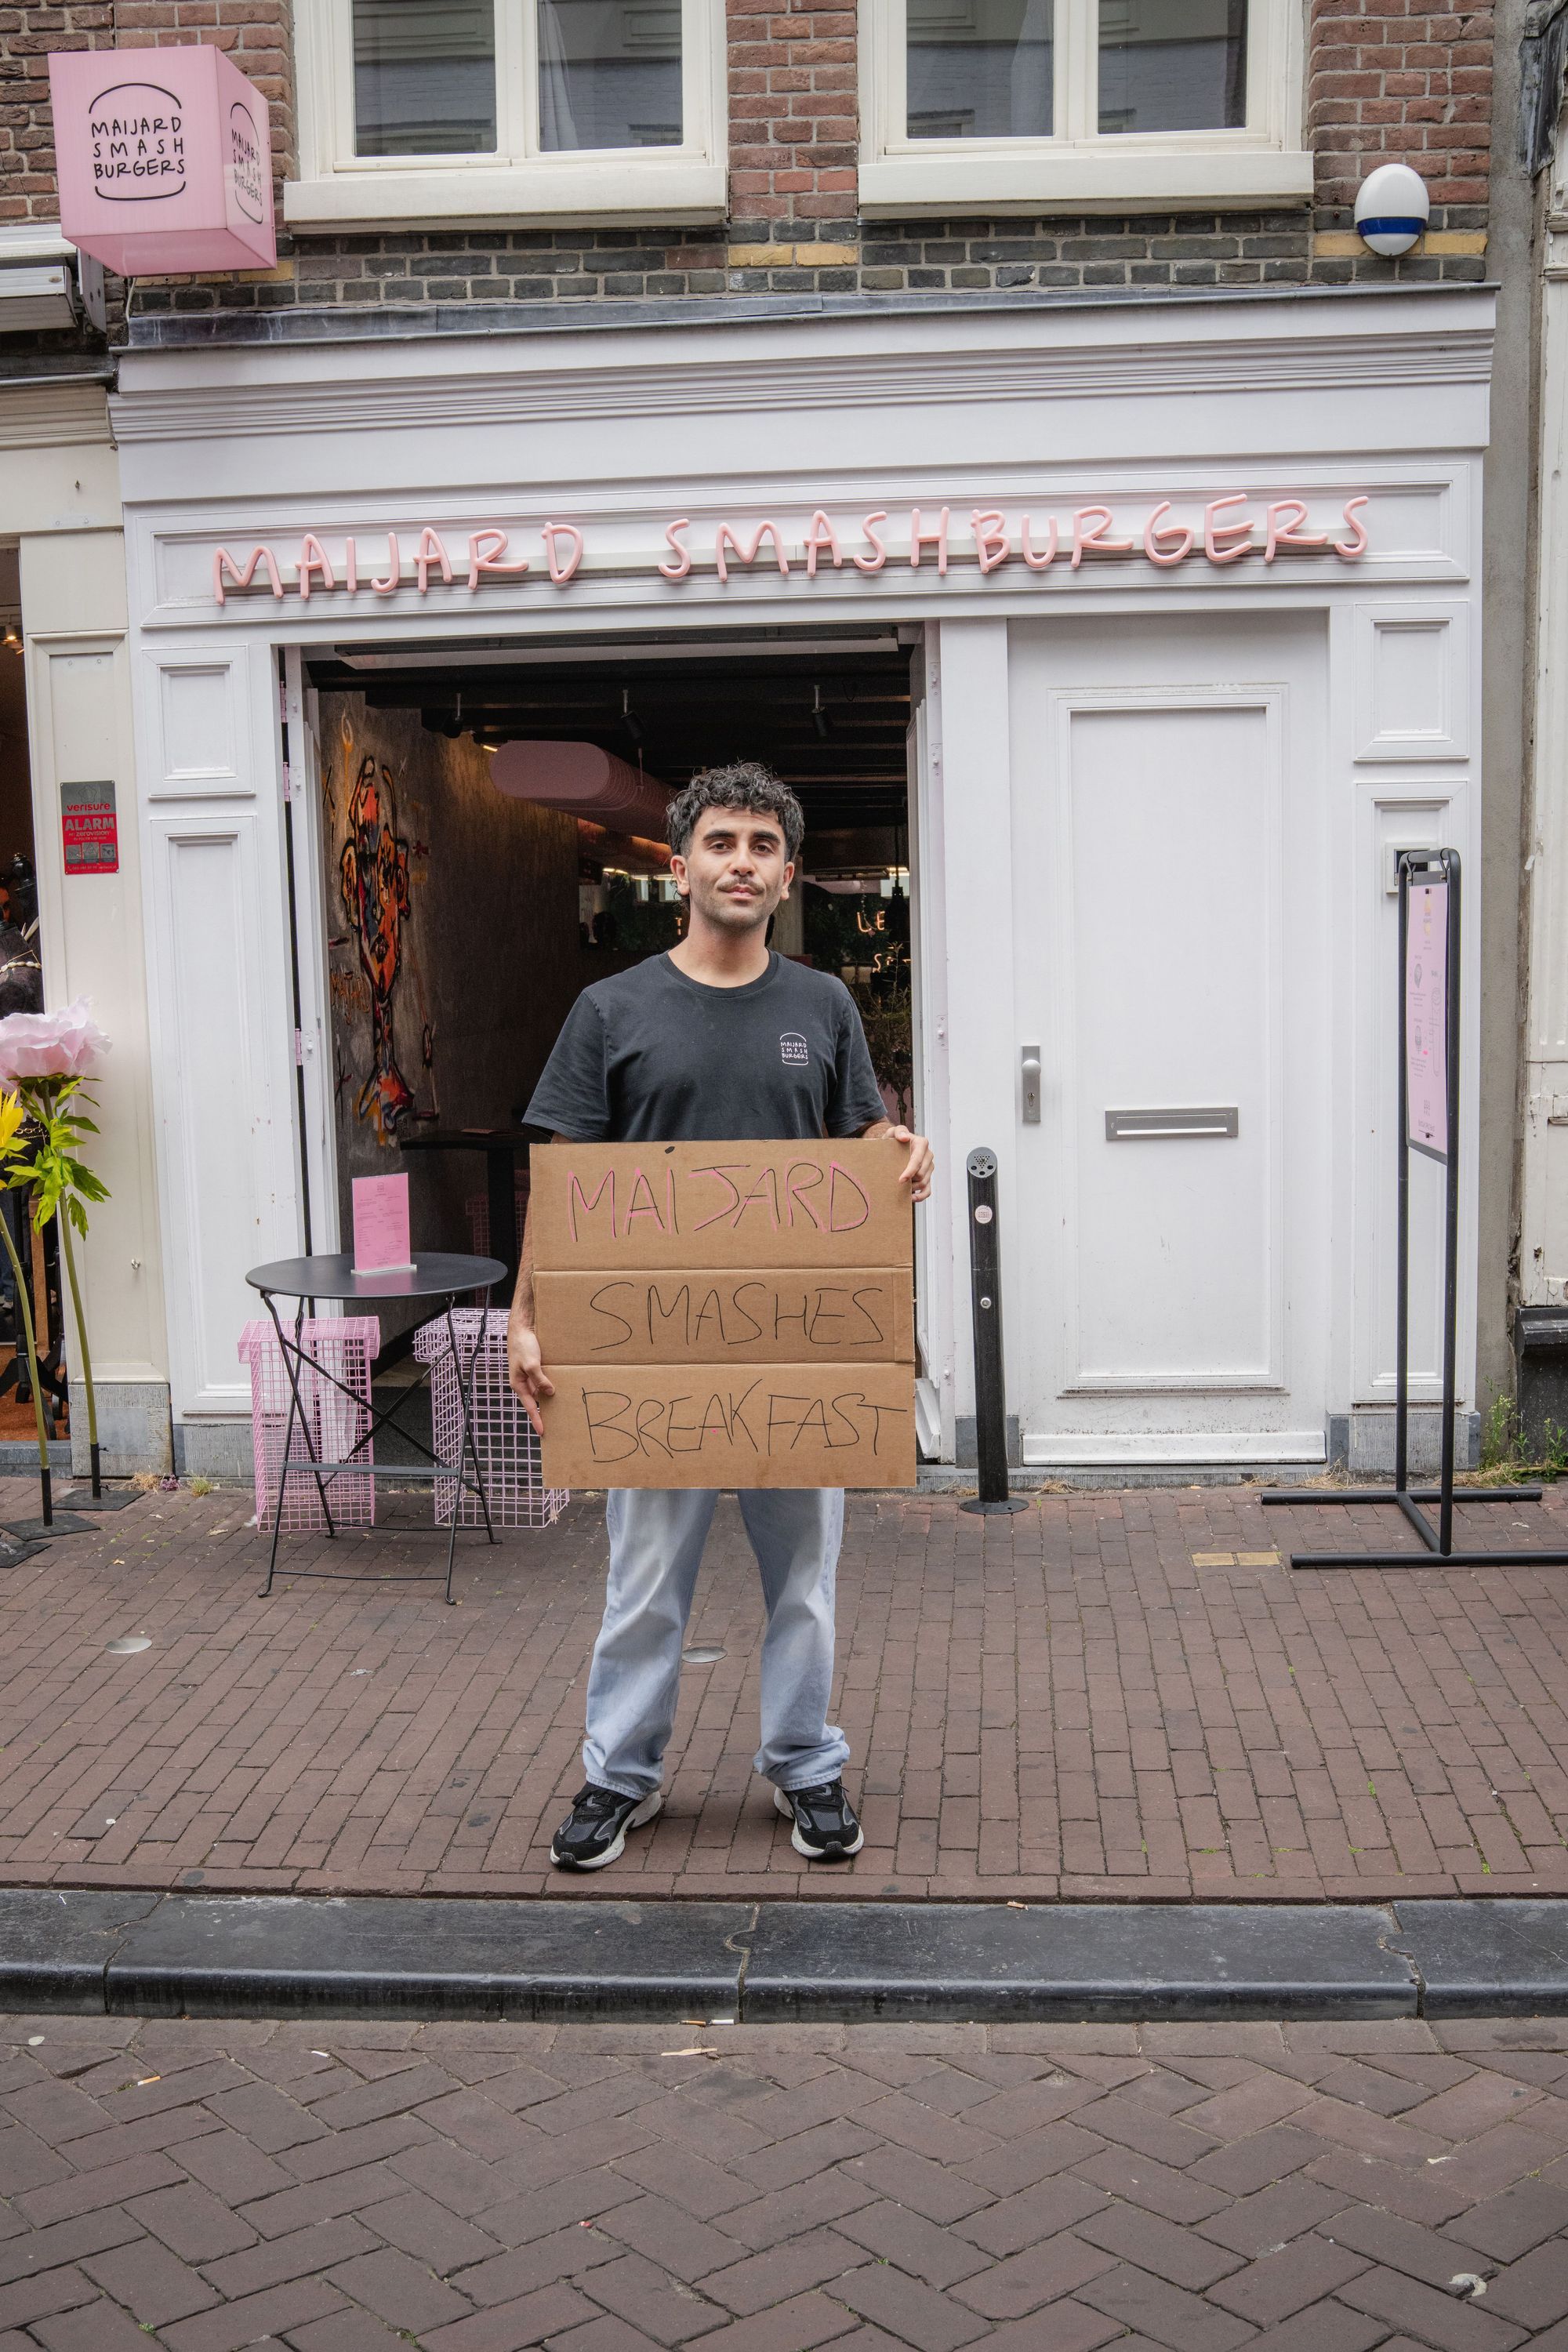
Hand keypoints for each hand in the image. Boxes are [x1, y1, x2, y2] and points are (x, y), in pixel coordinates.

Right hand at [507, 1318, 554, 1437]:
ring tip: (560, 1409)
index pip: (529, 1407)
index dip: (537, 1419)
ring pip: (540, 1391)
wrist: (521, 1328)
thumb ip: (540, 1380)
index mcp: (518, 1384)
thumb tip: (550, 1393)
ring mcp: (528, 1375)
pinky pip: (543, 1380)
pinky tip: (560, 1388)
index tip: (543, 1432)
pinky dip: (550, 1385)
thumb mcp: (532, 1364)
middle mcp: (523, 1382)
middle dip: (543, 1412)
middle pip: (535, 1401)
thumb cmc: (523, 1345)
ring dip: (548, 1397)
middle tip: (555, 1425)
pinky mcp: (534, 1368)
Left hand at [885, 1125, 933, 1203]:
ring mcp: (929, 1167)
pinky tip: (910, 1198)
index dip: (909, 1172)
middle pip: (921, 1174)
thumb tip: (904, 1137)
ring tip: (900, 1188)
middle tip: (895, 1182)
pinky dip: (920, 1196)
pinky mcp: (928, 1176)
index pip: (917, 1161)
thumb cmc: (894, 1140)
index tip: (900, 1180)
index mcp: (922, 1144)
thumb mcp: (893, 1132)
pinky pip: (928, 1190)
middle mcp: (928, 1155)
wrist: (895, 1147)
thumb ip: (898, 1131)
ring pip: (923, 1183)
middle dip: (909, 1180)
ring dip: (912, 1188)